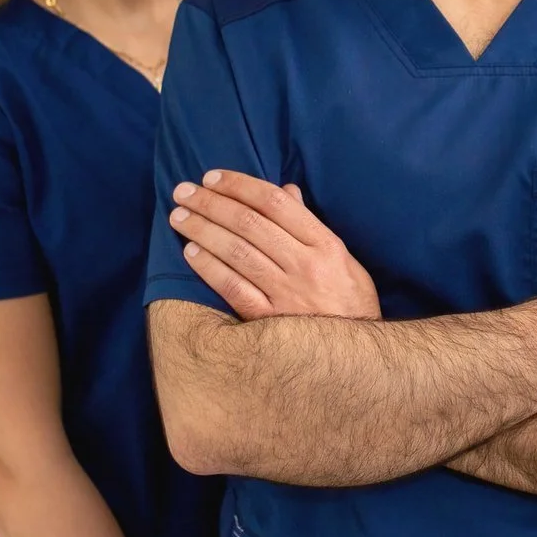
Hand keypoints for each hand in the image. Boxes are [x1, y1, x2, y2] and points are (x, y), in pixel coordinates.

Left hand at [171, 170, 379, 319]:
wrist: (357, 358)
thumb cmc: (349, 304)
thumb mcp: (344, 261)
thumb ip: (312, 226)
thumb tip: (287, 191)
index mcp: (326, 246)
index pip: (275, 204)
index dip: (239, 186)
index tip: (212, 177)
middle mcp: (305, 266)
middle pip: (249, 224)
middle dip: (211, 203)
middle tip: (183, 192)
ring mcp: (286, 294)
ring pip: (237, 252)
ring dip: (202, 230)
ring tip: (179, 217)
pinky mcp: (269, 321)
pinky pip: (233, 288)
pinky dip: (210, 268)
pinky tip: (191, 253)